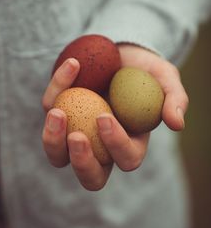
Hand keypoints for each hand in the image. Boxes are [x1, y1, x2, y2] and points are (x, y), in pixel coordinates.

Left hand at [42, 45, 187, 190]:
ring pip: (59, 157)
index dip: (116, 145)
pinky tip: (72, 66)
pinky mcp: (59, 112)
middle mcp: (101, 146)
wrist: (121, 51)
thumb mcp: (165, 78)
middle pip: (90, 175)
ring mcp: (77, 131)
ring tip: (56, 113)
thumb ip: (175, 98)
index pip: (126, 158)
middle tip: (76, 136)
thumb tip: (177, 124)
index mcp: (130, 143)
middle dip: (82, 162)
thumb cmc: (144, 70)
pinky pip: (50, 108)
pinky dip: (56, 88)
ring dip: (53, 141)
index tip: (105, 117)